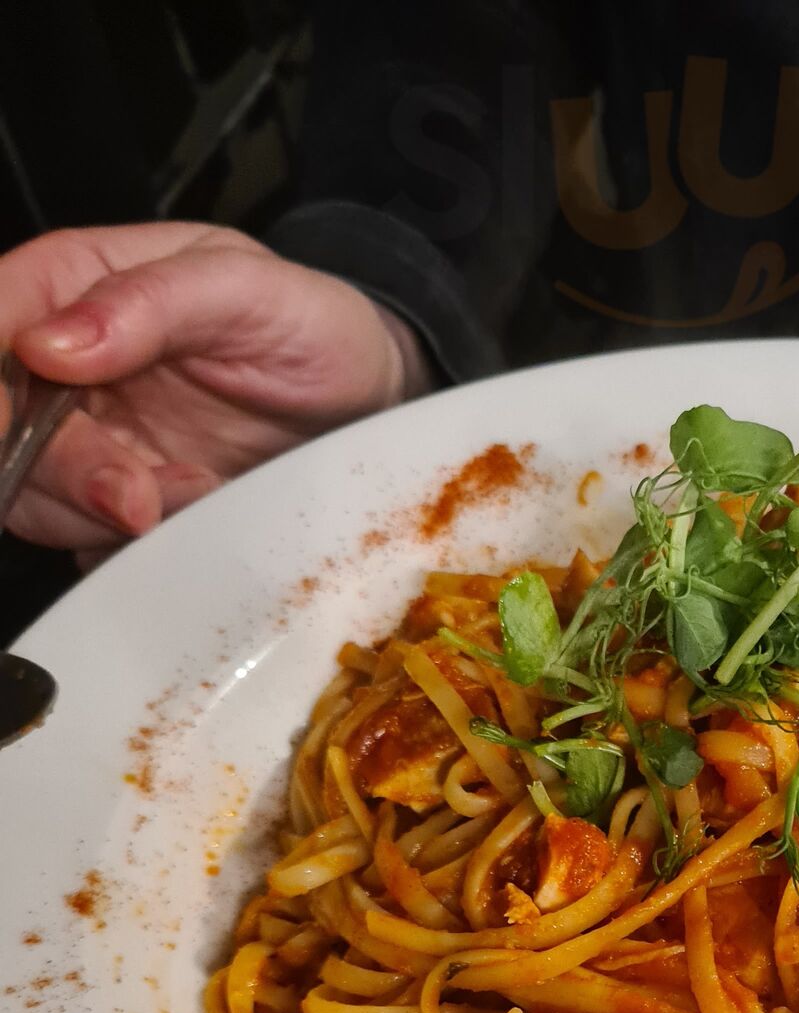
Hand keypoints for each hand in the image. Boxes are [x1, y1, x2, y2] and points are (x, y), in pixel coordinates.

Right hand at [0, 221, 431, 555]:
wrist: (365, 402)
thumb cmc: (309, 327)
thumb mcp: (247, 289)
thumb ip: (150, 304)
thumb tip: (51, 344)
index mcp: (72, 285)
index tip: (8, 428)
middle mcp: (63, 367)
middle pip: (0, 428)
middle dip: (60, 471)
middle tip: (138, 494)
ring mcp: (87, 440)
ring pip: (31, 495)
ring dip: (103, 513)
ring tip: (198, 489)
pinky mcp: (116, 504)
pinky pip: (88, 540)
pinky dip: (134, 545)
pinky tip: (197, 510)